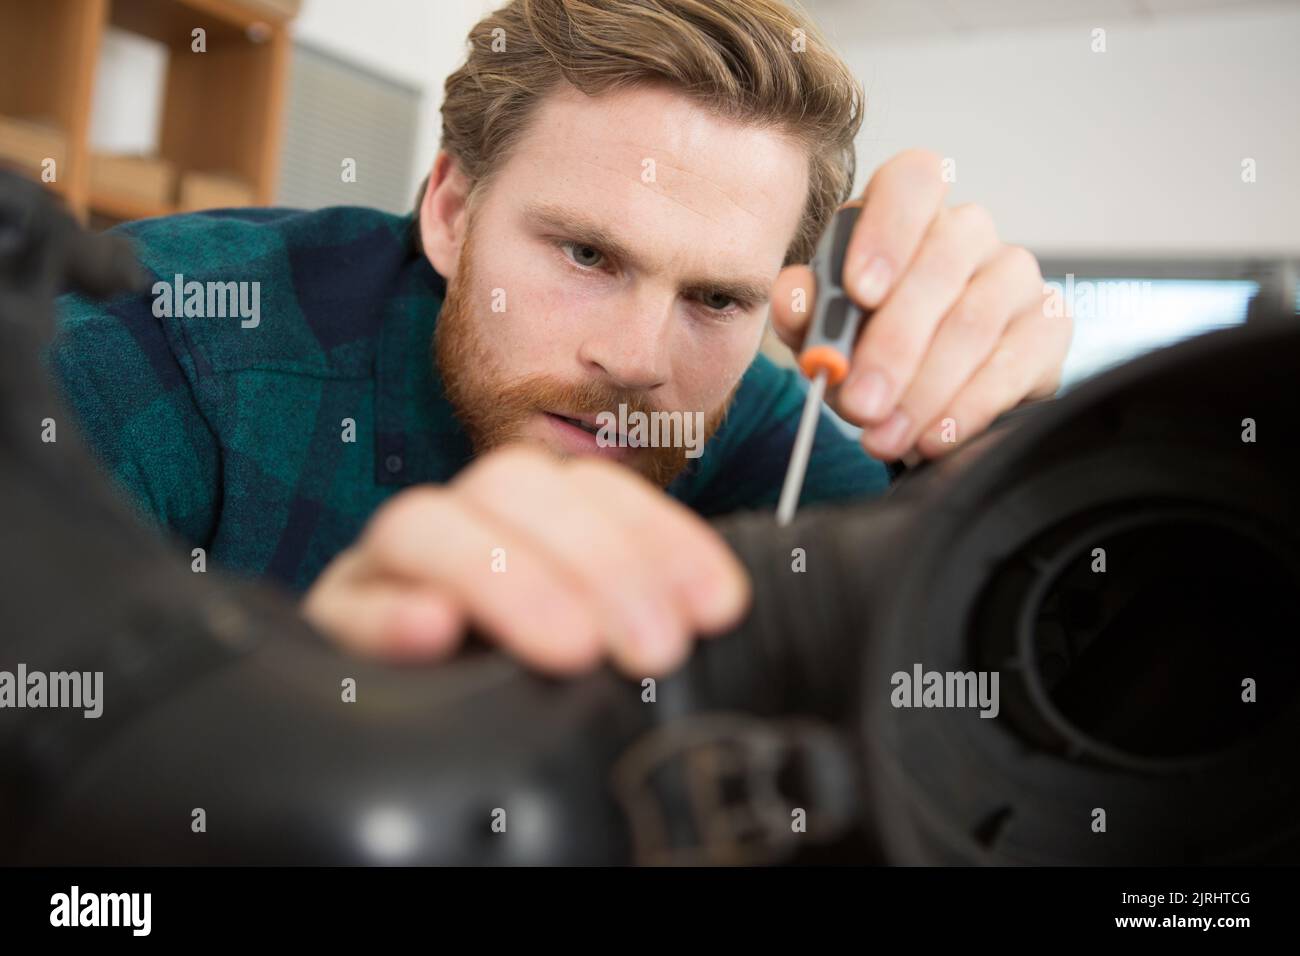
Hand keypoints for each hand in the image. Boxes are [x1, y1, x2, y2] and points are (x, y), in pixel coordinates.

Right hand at [302, 445, 750, 676]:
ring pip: (425, 524)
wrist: (390, 733)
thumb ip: (635, 616)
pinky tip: (433, 633)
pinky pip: (344, 603)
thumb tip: (720, 612)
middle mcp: (459, 528)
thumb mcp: (588, 646)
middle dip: (599, 558)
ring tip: (570, 646)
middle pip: (515, 487)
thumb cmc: (511, 682)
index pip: (594, 490)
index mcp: (529, 524)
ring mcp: (385, 570)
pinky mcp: (328, 625)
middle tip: (653, 647)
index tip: (715, 605)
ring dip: (508, 577)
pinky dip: (389, 612)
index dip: (661, 535)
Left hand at [771, 149, 1072, 462]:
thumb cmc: (868, 347)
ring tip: (884, 435)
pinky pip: (1015, 364)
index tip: (859, 291)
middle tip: (861, 401)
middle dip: (894, 344)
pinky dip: (968, 408)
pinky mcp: (1049, 326)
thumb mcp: (824, 330)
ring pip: (974, 322)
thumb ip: (805, 308)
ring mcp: (1015, 276)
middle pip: (941, 265)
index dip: (888, 230)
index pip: (913, 182)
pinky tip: (935, 437)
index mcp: (908, 212)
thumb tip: (794, 295)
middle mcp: (968, 233)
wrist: (919, 398)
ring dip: (923, 389)